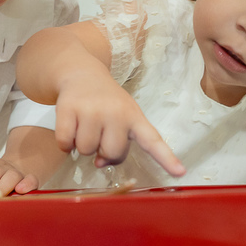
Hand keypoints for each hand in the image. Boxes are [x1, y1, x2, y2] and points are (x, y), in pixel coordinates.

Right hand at [53, 78, 184, 177]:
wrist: (82, 73)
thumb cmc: (105, 102)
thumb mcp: (120, 117)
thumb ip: (117, 143)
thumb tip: (99, 163)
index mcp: (134, 117)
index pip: (152, 140)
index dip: (166, 158)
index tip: (180, 173)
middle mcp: (115, 113)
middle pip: (111, 152)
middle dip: (102, 150)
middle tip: (99, 135)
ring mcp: (91, 110)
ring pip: (85, 150)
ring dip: (82, 145)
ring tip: (84, 127)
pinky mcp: (69, 108)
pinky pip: (65, 143)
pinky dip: (65, 142)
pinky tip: (70, 127)